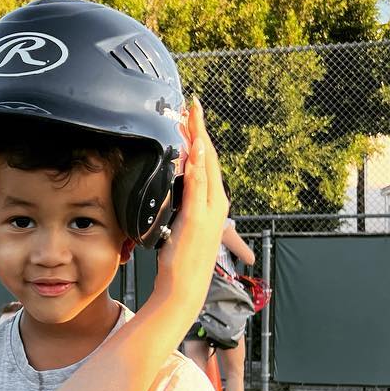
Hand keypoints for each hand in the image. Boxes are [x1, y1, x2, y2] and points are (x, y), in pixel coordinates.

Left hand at [158, 97, 229, 306]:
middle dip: (200, 129)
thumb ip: (182, 204)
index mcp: (213, 202)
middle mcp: (217, 202)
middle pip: (209, 157)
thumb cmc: (181, 259)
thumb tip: (172, 186)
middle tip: (192, 105)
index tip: (192, 116)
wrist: (185, 286)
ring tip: (192, 116)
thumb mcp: (181, 224)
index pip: (207, 161)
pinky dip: (197, 166)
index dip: (200, 136)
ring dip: (199, 139)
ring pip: (206, 166)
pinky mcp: (197, 218)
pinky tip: (193, 148)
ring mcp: (209, 210)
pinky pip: (198, 186)